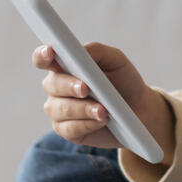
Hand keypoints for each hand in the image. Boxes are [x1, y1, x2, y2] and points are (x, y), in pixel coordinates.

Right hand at [33, 41, 175, 163]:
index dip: (42, 55)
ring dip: (82, 109)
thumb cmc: (124, 81)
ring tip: (103, 110)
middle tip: (85, 89)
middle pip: (51, 85)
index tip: (50, 52)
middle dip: (68, 86)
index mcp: (64, 66)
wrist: (139, 110)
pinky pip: (69, 129)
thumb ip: (95, 51)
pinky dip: (86, 124)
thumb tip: (78, 51)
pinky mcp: (67, 131)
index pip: (43, 59)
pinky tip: (100, 121)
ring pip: (59, 109)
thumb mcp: (115, 60)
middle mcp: (57, 88)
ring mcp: (59, 110)